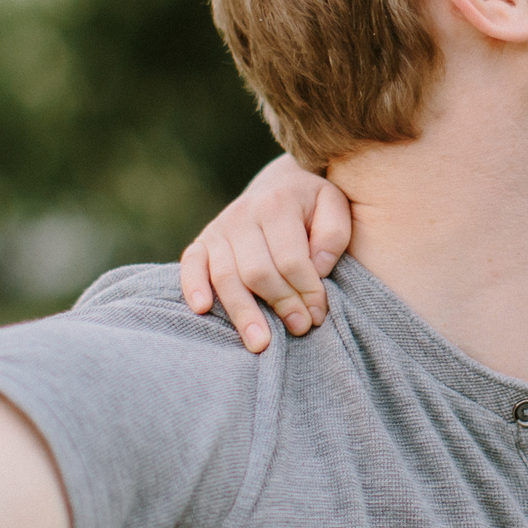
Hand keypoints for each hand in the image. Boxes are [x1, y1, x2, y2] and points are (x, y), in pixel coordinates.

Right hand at [179, 156, 352, 353]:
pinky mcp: (203, 241)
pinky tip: (203, 309)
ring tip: (260, 344)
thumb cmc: (313, 204)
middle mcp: (244, 214)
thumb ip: (333, 234)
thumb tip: (318, 268)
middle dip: (281, 305)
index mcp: (278, 203)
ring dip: (243, 313)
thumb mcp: (335, 205)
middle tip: (299, 328)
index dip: (307, 292)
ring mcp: (220, 228)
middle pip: (258, 272)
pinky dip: (193, 286)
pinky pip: (192, 264)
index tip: (318, 314)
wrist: (282, 182)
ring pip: (226, 277)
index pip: (291, 260)